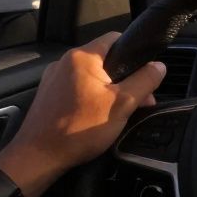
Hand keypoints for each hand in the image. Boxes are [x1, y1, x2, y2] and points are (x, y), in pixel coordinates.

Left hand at [0, 32, 165, 196]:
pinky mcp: (47, 96)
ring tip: (118, 112)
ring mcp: (52, 79)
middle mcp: (64, 62)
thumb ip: (145, 81)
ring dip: (108, 90)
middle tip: (138, 101)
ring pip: (91, 76)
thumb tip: (159, 66)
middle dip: (125, 78)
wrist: (38, 158)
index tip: (145, 74)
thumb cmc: (80, 128)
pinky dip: (90, 98)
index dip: (135, 53)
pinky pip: (77, 89)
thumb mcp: (122, 104)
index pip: (116, 38)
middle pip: (105, 60)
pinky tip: (96, 118)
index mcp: (83, 56)